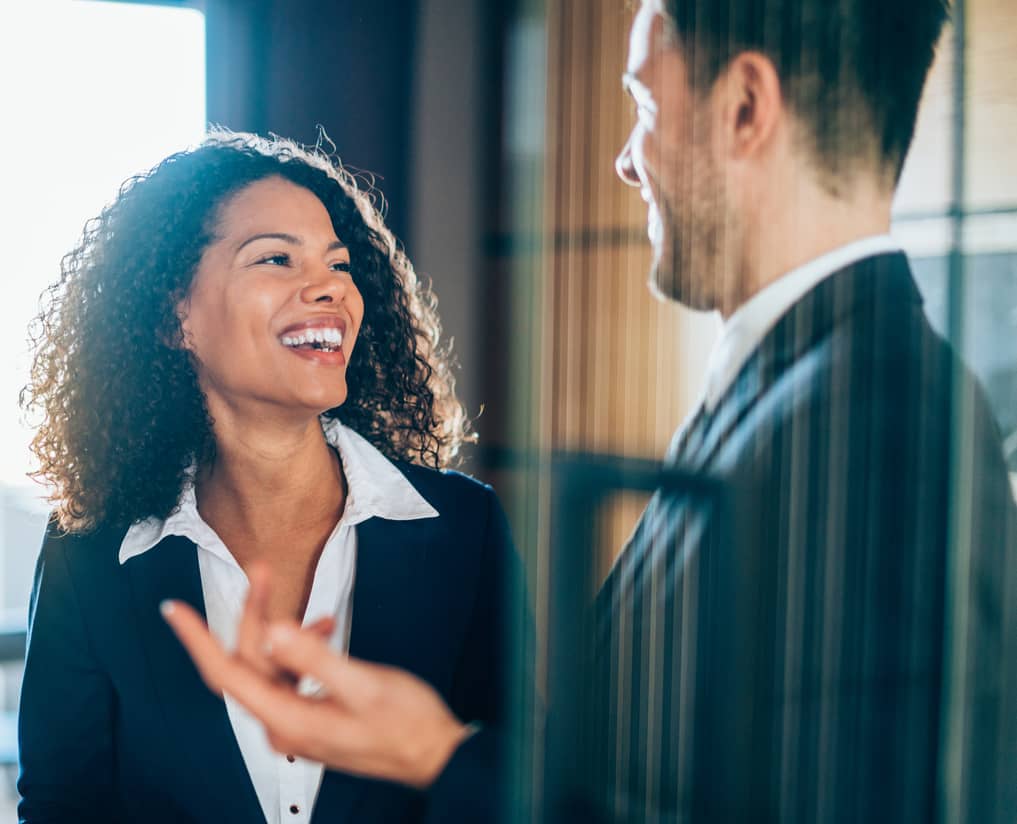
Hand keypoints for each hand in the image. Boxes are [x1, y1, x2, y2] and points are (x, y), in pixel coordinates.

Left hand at [161, 584, 470, 788]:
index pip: (226, 673)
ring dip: (284, 633)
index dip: (197, 638)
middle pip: (250, 663)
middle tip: (266, 572)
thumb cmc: (406, 724)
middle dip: (255, 615)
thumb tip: (274, 631)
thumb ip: (315, 657)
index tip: (174, 608)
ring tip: (318, 611)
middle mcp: (283, 725)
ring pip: (271, 668)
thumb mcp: (363, 683)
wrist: (434, 754)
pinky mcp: (312, 720)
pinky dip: (302, 651)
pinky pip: (291, 678)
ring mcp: (296, 725)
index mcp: (288, 718)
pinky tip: (325, 634)